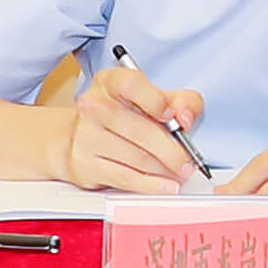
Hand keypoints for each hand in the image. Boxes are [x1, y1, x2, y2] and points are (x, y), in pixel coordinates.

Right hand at [50, 80, 217, 192]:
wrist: (79, 136)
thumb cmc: (123, 114)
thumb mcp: (154, 98)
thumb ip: (181, 101)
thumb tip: (186, 117)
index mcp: (111, 83)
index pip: (132, 86)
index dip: (156, 101)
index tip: (173, 116)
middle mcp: (94, 106)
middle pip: (140, 131)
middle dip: (172, 151)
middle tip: (188, 161)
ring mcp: (87, 136)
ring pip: (137, 158)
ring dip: (165, 170)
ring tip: (180, 173)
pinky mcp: (86, 164)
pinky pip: (125, 177)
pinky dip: (150, 184)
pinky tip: (165, 185)